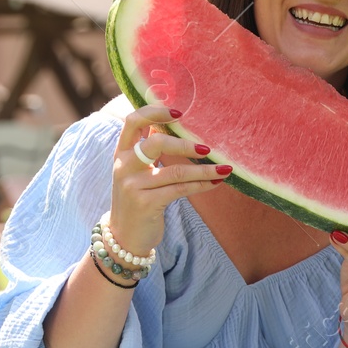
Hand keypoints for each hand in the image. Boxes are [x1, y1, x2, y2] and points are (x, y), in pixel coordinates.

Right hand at [109, 104, 227, 254]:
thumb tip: (177, 127)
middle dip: (185, 144)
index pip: (133, 121)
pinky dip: (201, 185)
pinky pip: (180, 189)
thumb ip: (149, 150)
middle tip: (207, 148)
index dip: (155, 111)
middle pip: (155, 143)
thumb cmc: (137, 199)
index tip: (179, 111)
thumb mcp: (136, 172)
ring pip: (175, 171)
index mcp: (122, 153)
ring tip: (225, 168)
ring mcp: (133, 186)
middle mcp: (124, 166)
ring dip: (204, 169)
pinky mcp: (146, 204)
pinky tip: (216, 182)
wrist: (124, 237)